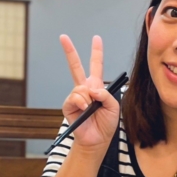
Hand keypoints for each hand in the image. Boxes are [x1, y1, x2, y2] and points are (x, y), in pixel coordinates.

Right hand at [60, 34, 119, 149]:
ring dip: (88, 97)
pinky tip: (85, 108)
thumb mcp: (114, 107)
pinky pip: (74, 98)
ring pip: (80, 88)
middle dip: (69, 51)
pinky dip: (81, 102)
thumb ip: (106, 94)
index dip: (96, 52)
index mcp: (96, 87)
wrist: (97, 140)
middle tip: (63, 37)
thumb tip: (92, 89)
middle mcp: (84, 89)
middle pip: (76, 66)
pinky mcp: (69, 106)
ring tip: (91, 108)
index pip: (96, 66)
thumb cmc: (106, 124)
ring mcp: (76, 97)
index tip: (96, 39)